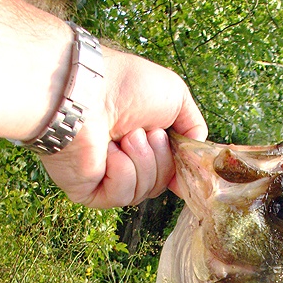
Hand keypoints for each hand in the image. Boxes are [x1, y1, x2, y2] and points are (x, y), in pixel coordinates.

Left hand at [41, 48, 207, 207]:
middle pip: (162, 183)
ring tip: (125, 137)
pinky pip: (123, 196)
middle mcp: (126, 161)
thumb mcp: (177, 97)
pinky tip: (109, 152)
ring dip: (142, 162)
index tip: (187, 162)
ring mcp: (107, 179)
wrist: (87, 92)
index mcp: (144, 142)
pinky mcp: (90, 193)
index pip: (170, 171)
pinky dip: (122, 172)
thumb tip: (195, 153)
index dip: (180, 169)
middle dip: (160, 158)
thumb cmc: (126, 86)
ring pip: (144, 192)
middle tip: (144, 132)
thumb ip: (194, 127)